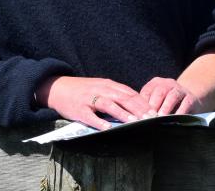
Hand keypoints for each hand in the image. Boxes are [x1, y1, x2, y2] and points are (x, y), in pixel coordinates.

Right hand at [36, 76, 156, 130]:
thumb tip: (136, 105)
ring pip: (109, 105)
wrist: (59, 87)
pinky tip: (107, 128)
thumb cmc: (84, 90)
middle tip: (150, 118)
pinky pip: (90, 116)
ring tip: (134, 122)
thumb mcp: (102, 87)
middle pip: (123, 98)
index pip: (130, 93)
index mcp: (109, 85)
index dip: (143, 102)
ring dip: (123, 114)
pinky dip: (99, 122)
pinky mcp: (79, 109)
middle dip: (138, 109)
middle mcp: (101, 90)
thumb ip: (117, 94)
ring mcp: (90, 99)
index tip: (154, 112)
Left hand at [140, 77, 202, 114]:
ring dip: (166, 107)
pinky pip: (186, 103)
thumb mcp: (155, 102)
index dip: (142, 103)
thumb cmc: (166, 104)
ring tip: (160, 118)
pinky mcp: (191, 98)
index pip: (147, 91)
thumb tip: (134, 118)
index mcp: (155, 83)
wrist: (188, 100)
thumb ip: (146, 107)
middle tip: (148, 118)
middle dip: (153, 105)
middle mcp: (168, 83)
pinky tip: (175, 119)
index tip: (137, 115)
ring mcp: (180, 89)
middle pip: (159, 92)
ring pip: (172, 96)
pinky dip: (180, 111)